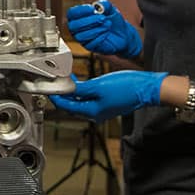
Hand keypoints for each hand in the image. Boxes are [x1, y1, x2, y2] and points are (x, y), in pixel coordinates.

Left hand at [50, 71, 166, 122]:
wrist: (146, 88)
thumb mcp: (98, 85)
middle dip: (63, 94)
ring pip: (80, 103)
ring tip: (66, 80)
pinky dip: (82, 92)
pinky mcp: (107, 104)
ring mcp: (102, 110)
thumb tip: (65, 89)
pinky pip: (89, 99)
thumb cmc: (126, 87)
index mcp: (92, 112)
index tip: (48, 87)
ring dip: (72, 93)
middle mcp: (96, 114)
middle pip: (72, 106)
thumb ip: (79, 89)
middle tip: (55, 82)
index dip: (56, 96)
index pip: (66, 106)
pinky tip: (80, 82)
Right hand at [66, 0, 141, 57]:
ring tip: (107, 25)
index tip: (92, 8)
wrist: (123, 34)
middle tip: (102, 18)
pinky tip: (106, 33)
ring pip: (81, 36)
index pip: (71, 13)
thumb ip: (104, 4)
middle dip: (88, 21)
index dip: (80, 11)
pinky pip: (90, 43)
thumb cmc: (113, 21)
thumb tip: (98, 5)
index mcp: (79, 17)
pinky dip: (100, 37)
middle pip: (73, 26)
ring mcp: (83, 39)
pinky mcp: (90, 47)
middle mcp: (78, 28)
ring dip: (95, 29)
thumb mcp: (110, 9)